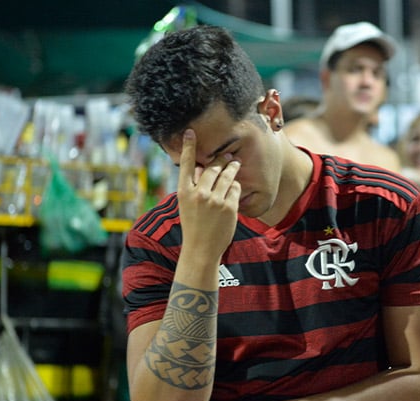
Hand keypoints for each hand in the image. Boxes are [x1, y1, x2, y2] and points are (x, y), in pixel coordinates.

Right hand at [177, 129, 240, 259]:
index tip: (190, 132)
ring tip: (235, 163)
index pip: (186, 165)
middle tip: (227, 155)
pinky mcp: (229, 207)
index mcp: (184, 192)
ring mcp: (214, 200)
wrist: (201, 249)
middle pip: (212, 167)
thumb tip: (201, 168)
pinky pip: (236, 188)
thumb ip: (193, 187)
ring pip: (227, 175)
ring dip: (232, 168)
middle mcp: (199, 194)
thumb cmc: (193, 226)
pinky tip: (234, 188)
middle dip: (221, 159)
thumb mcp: (187, 205)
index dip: (188, 147)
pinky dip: (236, 186)